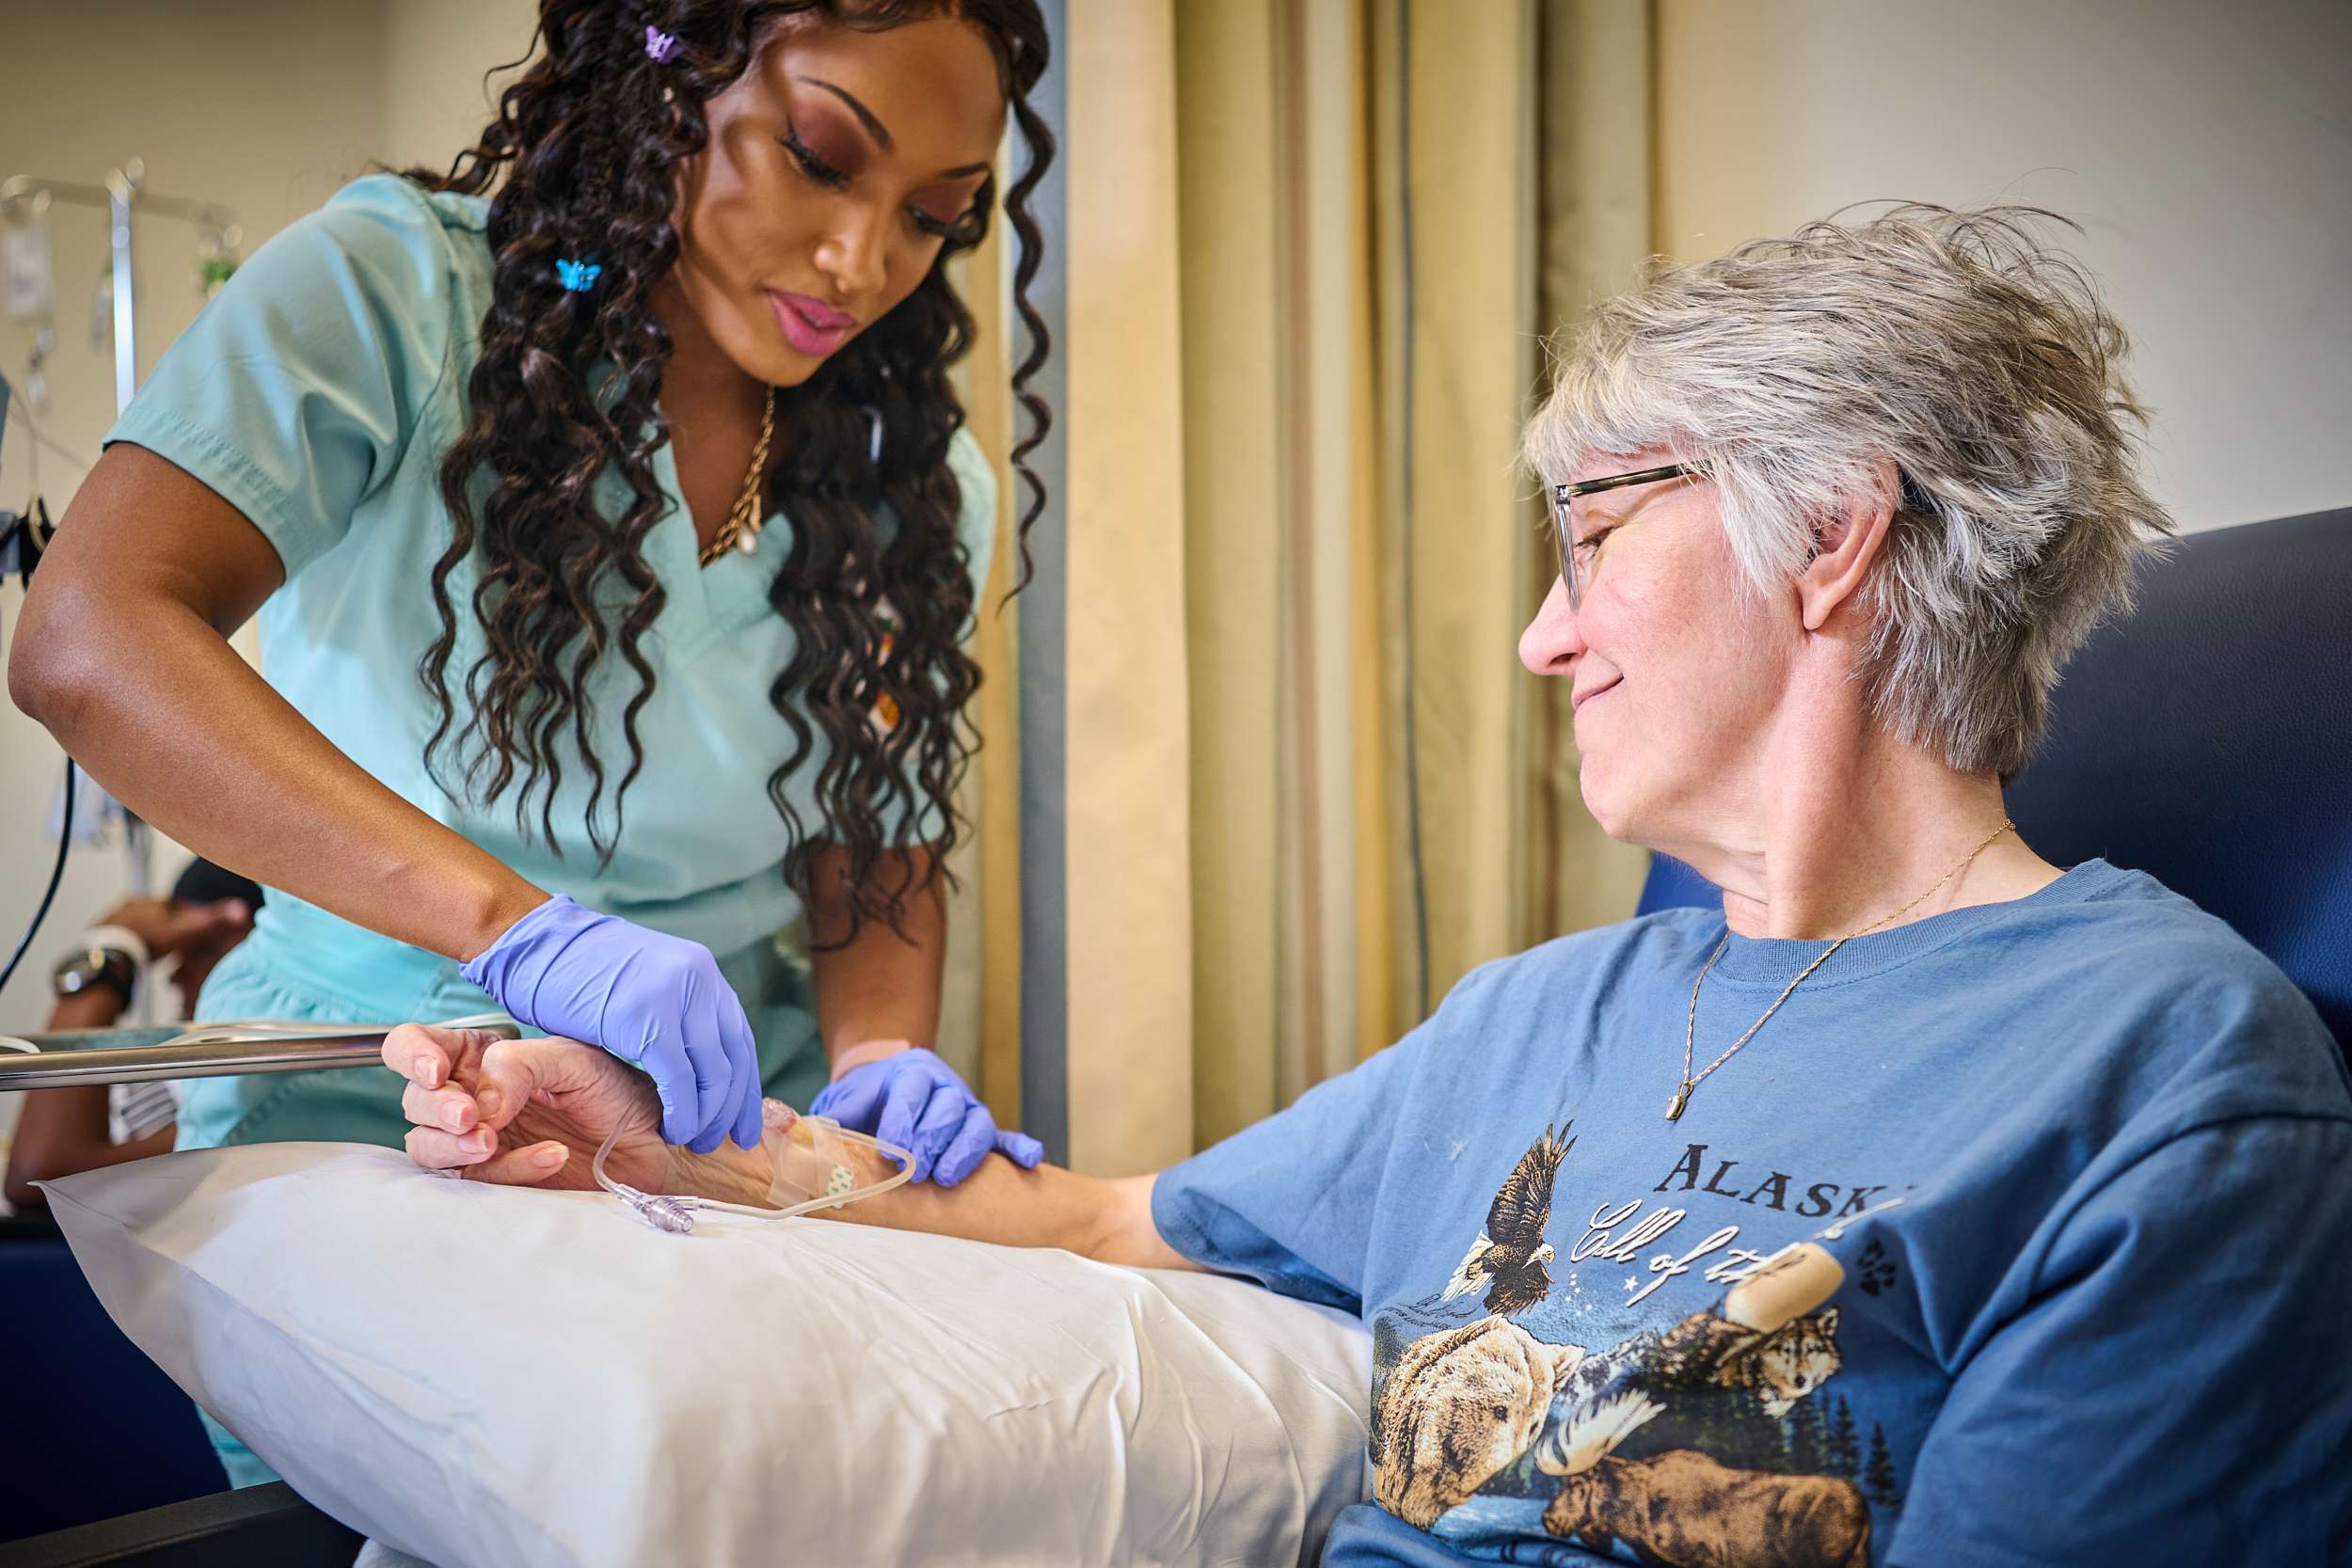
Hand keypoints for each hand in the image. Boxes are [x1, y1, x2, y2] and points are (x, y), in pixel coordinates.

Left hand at [102, 896, 253, 963]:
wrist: (111, 955)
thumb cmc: (147, 941)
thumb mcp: (187, 929)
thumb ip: (212, 919)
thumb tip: (241, 909)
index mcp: (152, 900)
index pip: (178, 905)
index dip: (189, 918)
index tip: (194, 931)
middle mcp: (131, 905)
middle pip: (156, 915)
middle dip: (167, 927)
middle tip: (174, 944)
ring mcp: (114, 918)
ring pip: (137, 924)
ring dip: (147, 935)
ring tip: (154, 951)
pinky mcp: (101, 932)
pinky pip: (120, 936)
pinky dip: (129, 943)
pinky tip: (135, 954)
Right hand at [381, 1023, 675, 1192]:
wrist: (651, 1143)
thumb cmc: (615, 1092)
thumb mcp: (574, 1060)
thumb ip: (520, 1066)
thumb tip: (482, 1101)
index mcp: (480, 1057)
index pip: (416, 1046)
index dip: (411, 1056)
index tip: (435, 1072)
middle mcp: (471, 1097)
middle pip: (416, 1101)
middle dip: (437, 1109)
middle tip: (471, 1116)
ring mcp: (479, 1140)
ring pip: (428, 1146)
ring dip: (454, 1145)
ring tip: (493, 1140)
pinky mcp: (498, 1178)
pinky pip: (479, 1179)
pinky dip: (512, 1168)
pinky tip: (550, 1155)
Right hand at [461, 895, 760, 1153]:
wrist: (535, 944)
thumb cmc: (578, 971)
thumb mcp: (645, 981)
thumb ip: (678, 1012)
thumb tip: (702, 1062)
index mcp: (701, 971)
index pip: (739, 1038)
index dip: (745, 1086)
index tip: (745, 1123)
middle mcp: (698, 980)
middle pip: (734, 1058)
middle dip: (731, 1107)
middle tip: (721, 1140)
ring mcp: (675, 997)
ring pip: (713, 1073)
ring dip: (708, 1115)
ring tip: (695, 1139)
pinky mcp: (647, 1020)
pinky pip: (679, 1079)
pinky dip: (682, 1111)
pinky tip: (673, 1129)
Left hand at [809, 1044, 1043, 1186]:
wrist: (886, 1084)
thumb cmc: (861, 1104)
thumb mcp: (842, 1103)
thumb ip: (824, 1120)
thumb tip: (788, 1138)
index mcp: (910, 1073)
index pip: (913, 1093)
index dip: (904, 1121)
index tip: (892, 1151)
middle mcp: (945, 1087)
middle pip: (950, 1108)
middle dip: (934, 1140)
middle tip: (918, 1170)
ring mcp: (968, 1108)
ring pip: (978, 1123)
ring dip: (967, 1151)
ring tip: (948, 1179)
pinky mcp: (983, 1132)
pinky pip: (1007, 1138)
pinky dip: (1020, 1148)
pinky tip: (1028, 1162)